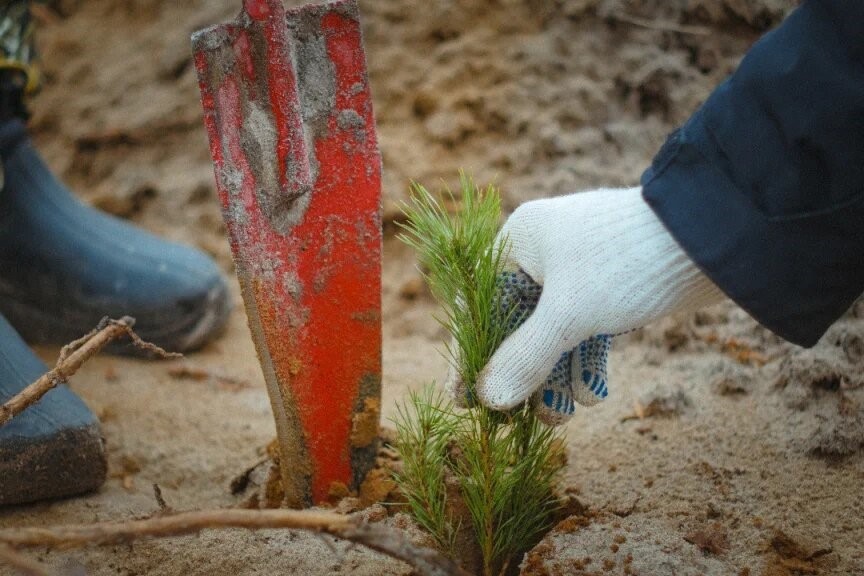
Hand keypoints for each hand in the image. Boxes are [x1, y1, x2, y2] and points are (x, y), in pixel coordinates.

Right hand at [473, 187, 723, 418]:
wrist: (715, 236)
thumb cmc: (627, 263)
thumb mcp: (569, 314)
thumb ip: (525, 357)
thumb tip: (487, 399)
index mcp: (521, 241)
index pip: (480, 304)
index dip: (473, 355)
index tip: (467, 400)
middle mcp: (544, 254)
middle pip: (517, 325)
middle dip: (525, 374)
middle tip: (524, 418)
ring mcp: (578, 271)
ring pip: (553, 334)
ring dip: (557, 376)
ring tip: (564, 415)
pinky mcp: (610, 289)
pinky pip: (584, 332)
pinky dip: (585, 362)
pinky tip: (593, 395)